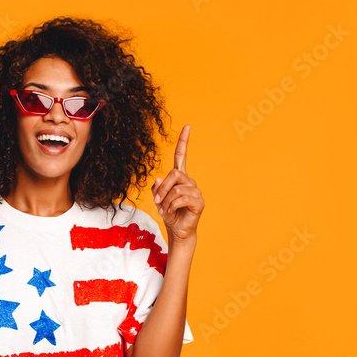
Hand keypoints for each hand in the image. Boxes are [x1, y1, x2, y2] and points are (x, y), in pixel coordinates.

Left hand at [152, 124, 203, 243]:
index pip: (181, 156)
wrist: (177, 230)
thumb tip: (159, 178)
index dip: (184, 141)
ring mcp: (195, 191)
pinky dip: (172, 206)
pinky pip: (182, 198)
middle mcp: (189, 182)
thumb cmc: (169, 214)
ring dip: (166, 201)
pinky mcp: (199, 202)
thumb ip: (158, 188)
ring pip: (177, 188)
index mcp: (180, 178)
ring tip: (164, 210)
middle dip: (162, 189)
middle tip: (157, 202)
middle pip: (175, 173)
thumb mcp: (158, 200)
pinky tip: (170, 212)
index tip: (187, 126)